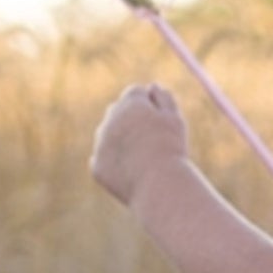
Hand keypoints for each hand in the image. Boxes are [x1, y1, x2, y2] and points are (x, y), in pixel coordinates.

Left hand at [91, 83, 189, 205]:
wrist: (158, 185)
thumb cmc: (171, 151)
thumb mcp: (175, 121)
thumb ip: (165, 99)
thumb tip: (153, 87)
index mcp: (131, 103)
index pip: (135, 93)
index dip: (149, 106)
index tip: (160, 121)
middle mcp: (111, 119)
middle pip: (118, 111)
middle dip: (131, 121)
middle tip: (151, 141)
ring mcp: (101, 142)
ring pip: (109, 137)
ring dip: (123, 144)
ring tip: (145, 162)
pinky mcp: (97, 165)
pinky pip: (106, 161)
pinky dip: (118, 167)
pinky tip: (134, 176)